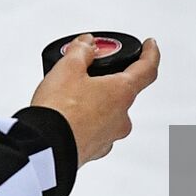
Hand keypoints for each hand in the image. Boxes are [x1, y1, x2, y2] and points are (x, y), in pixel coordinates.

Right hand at [30, 34, 159, 164]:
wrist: (44, 148)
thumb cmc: (59, 110)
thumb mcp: (68, 68)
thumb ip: (82, 51)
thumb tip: (87, 45)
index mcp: (122, 93)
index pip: (147, 70)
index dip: (150, 54)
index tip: (150, 46)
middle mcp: (122, 118)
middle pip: (122, 91)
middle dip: (107, 80)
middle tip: (86, 72)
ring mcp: (110, 137)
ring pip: (108, 112)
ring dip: (95, 101)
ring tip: (68, 95)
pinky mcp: (94, 151)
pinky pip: (95, 130)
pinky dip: (86, 121)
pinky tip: (67, 116)